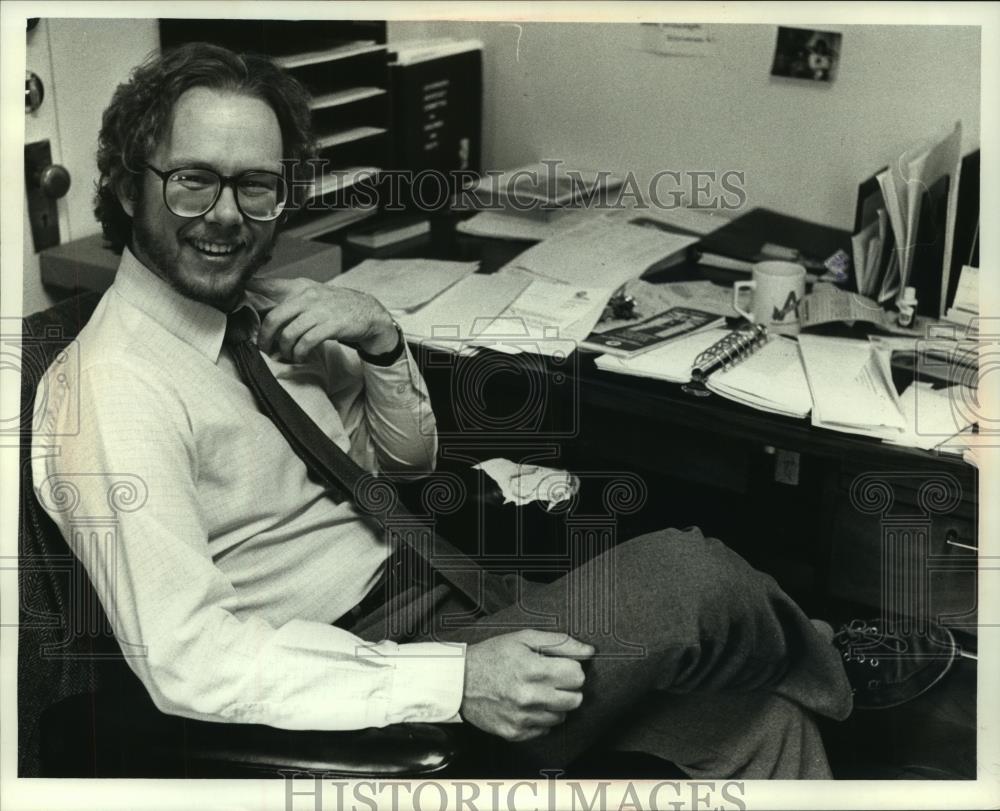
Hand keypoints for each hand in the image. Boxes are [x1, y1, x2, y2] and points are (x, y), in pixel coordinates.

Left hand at [246, 276, 397, 362]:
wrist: (367, 312)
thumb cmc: (334, 306)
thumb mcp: (311, 295)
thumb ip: (288, 299)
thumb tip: (260, 311)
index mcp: (299, 287)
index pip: (268, 284)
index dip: (248, 289)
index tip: (233, 298)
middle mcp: (307, 296)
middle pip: (273, 317)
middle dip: (265, 337)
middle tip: (264, 348)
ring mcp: (319, 311)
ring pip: (289, 334)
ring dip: (284, 350)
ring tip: (286, 355)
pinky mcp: (330, 325)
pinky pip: (306, 343)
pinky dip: (299, 353)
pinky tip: (300, 356)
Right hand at [460, 630, 593, 741]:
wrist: (459, 681)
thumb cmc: (492, 655)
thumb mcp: (523, 638)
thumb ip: (559, 642)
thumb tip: (589, 651)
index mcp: (533, 669)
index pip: (577, 675)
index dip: (571, 668)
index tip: (560, 666)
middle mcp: (529, 696)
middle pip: (575, 699)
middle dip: (567, 688)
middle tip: (551, 679)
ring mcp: (522, 718)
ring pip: (562, 716)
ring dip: (555, 704)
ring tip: (537, 692)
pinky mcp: (515, 733)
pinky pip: (545, 729)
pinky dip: (541, 718)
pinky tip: (527, 705)